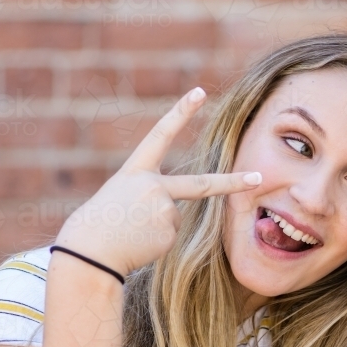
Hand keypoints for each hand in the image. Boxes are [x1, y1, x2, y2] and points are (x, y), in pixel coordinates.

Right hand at [55, 88, 261, 276]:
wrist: (88, 254)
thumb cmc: (98, 226)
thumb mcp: (119, 198)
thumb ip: (149, 195)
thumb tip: (175, 213)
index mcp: (134, 172)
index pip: (160, 134)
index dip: (180, 112)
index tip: (198, 92)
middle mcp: (153, 186)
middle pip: (202, 184)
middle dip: (234, 183)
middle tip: (258, 177)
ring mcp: (164, 210)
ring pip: (174, 218)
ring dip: (156, 228)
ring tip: (131, 233)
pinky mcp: (169, 233)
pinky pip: (170, 236)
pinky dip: (156, 241)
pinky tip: (138, 243)